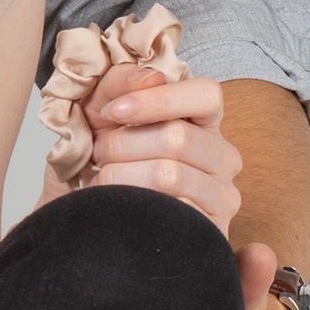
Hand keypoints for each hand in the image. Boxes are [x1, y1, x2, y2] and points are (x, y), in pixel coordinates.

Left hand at [73, 64, 243, 235]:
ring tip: (104, 181)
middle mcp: (222, 158)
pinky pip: (168, 213)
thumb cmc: (101, 166)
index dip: (158, 99)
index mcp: (203, 123)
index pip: (206, 94)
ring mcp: (221, 197)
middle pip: (177, 137)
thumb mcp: (99, 116)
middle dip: (122, 145)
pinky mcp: (210, 233)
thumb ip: (119, 84)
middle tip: (99, 156)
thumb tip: (148, 76)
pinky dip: (129, 205)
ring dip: (120, 176)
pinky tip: (119, 206)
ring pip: (168, 174)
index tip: (113, 111)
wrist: (87, 221)